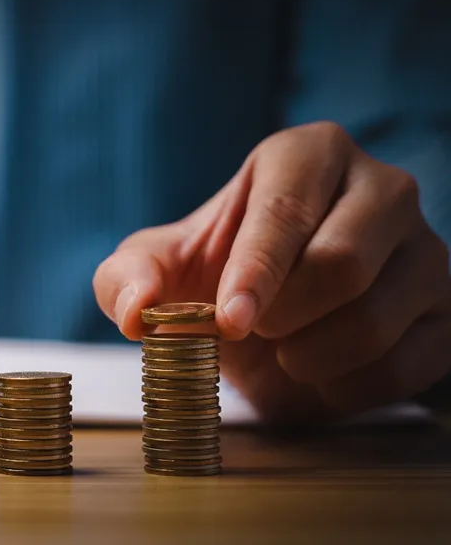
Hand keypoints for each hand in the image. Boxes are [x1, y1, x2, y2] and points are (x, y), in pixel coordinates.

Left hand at [93, 122, 450, 422]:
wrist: (273, 325)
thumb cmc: (213, 279)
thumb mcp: (156, 270)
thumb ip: (125, 278)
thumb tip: (136, 311)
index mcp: (307, 156)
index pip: (286, 208)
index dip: (256, 272)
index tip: (229, 322)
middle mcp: (381, 188)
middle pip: (343, 262)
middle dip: (283, 316)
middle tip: (250, 334)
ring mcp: (426, 248)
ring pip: (377, 317)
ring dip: (309, 358)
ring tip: (283, 351)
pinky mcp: (447, 311)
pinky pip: (406, 364)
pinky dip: (345, 388)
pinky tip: (318, 373)